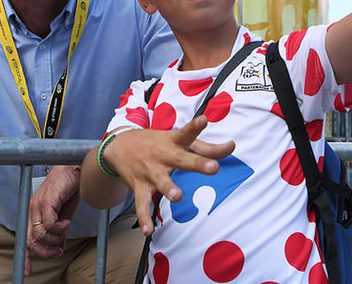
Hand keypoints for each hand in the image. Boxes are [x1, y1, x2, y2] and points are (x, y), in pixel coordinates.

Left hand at [24, 165, 80, 274]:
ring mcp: (38, 206)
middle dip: (45, 251)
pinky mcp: (47, 202)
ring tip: (66, 228)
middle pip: (31, 241)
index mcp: (35, 213)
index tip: (28, 271)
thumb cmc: (69, 189)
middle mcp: (33, 210)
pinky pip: (50, 224)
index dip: (26, 257)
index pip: (25, 238)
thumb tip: (59, 247)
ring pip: (41, 234)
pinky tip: (67, 221)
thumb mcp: (64, 215)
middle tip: (58, 251)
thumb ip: (60, 231)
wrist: (74, 169)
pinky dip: (60, 227)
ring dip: (56, 237)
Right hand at [103, 116, 234, 235]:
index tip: (204, 120)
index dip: (196, 127)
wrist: (120, 145)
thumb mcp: (179, 140)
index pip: (187, 133)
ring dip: (169, 189)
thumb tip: (232, 147)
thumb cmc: (158, 143)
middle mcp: (163, 155)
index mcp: (174, 142)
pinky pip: (142, 204)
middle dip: (197, 163)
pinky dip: (144, 218)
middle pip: (182, 160)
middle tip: (213, 168)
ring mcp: (151, 171)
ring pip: (161, 182)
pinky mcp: (140, 187)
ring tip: (177, 197)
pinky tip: (148, 230)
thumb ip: (207, 147)